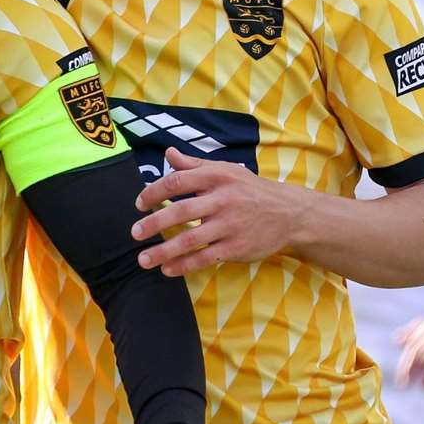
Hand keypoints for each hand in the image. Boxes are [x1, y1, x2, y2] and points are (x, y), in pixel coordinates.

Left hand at [131, 149, 304, 276]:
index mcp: (216, 177)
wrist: (289, 213)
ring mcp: (230, 225)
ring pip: (191, 239)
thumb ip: (194, 164)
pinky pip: (205, 258)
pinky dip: (184, 265)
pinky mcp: (237, 247)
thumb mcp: (225, 170)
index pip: (177, 181)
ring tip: (143, 259)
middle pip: (181, 211)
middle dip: (154, 223)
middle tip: (134, 233)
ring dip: (163, 251)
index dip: (153, 192)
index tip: (138, 204)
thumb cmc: (250, 190)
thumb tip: (168, 153)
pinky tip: (167, 270)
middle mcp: (223, 199)